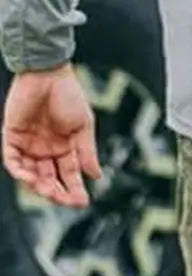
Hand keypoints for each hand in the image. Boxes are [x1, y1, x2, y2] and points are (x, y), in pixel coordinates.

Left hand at [2, 64, 100, 207]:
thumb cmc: (69, 94)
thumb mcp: (83, 125)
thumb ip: (87, 151)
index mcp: (65, 146)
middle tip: (67, 200)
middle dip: (57, 192)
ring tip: (48, 189)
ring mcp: (28, 145)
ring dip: (38, 185)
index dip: (74, 188)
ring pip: (30, 174)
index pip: (69, 174)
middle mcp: (46, 149)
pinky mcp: (11, 138)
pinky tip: (29, 177)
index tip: (83, 201)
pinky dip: (19, 171)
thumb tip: (96, 174)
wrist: (48, 74)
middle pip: (49, 179)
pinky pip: (12, 161)